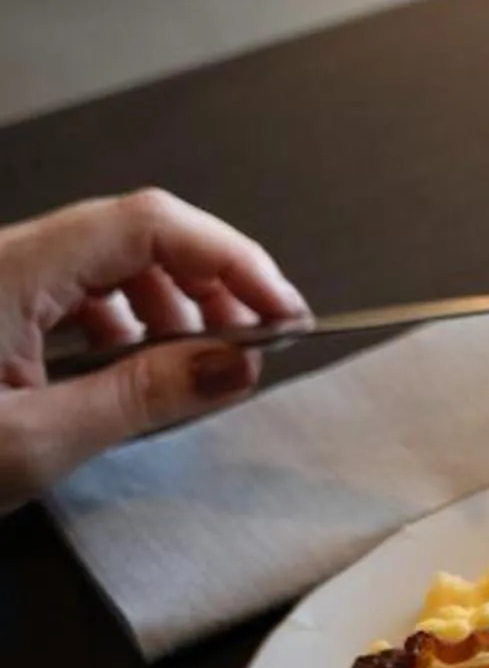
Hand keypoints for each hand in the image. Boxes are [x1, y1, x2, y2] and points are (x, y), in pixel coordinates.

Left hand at [0, 189, 308, 510]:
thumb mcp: (30, 442)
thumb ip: (140, 397)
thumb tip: (233, 363)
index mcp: (7, 270)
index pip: (150, 225)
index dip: (231, 259)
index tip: (282, 312)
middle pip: (132, 235)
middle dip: (208, 280)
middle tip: (259, 339)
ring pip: (100, 264)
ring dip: (165, 304)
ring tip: (199, 362)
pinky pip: (64, 294)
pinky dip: (116, 323)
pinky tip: (127, 371)